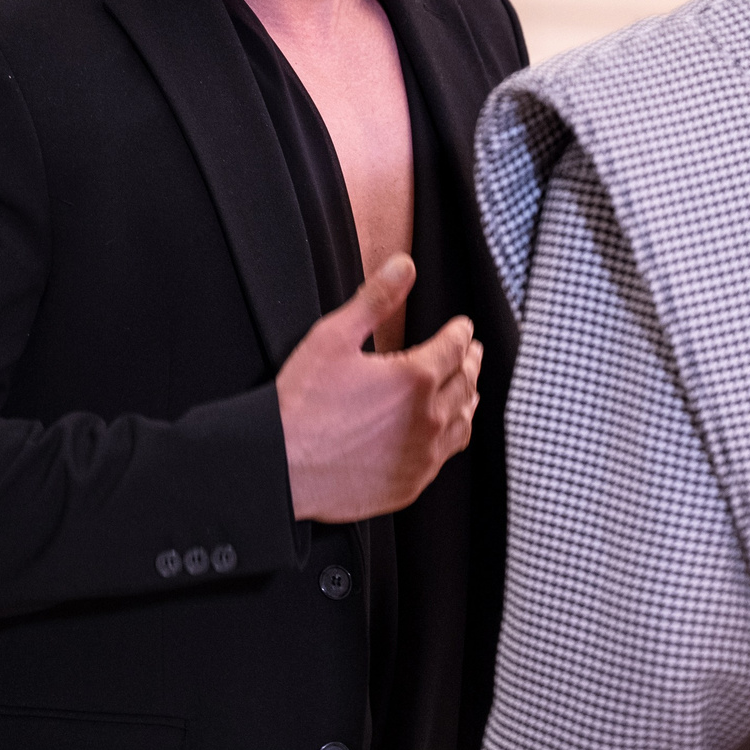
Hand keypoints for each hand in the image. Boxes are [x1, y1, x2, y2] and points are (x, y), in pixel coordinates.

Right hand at [276, 254, 481, 522]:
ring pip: (462, 422)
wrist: (278, 467)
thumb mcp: (334, 337)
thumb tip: (404, 265)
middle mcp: (428, 419)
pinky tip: (444, 433)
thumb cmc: (300, 404)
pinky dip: (451, 437)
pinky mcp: (410, 484)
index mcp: (415, 379)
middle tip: (471, 353)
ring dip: (468, 400)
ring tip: (467, 389)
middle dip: (469, 362)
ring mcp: (421, 456)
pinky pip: (444, 457)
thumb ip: (375, 299)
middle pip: (465, 383)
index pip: (454, 347)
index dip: (461, 332)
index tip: (463, 327)